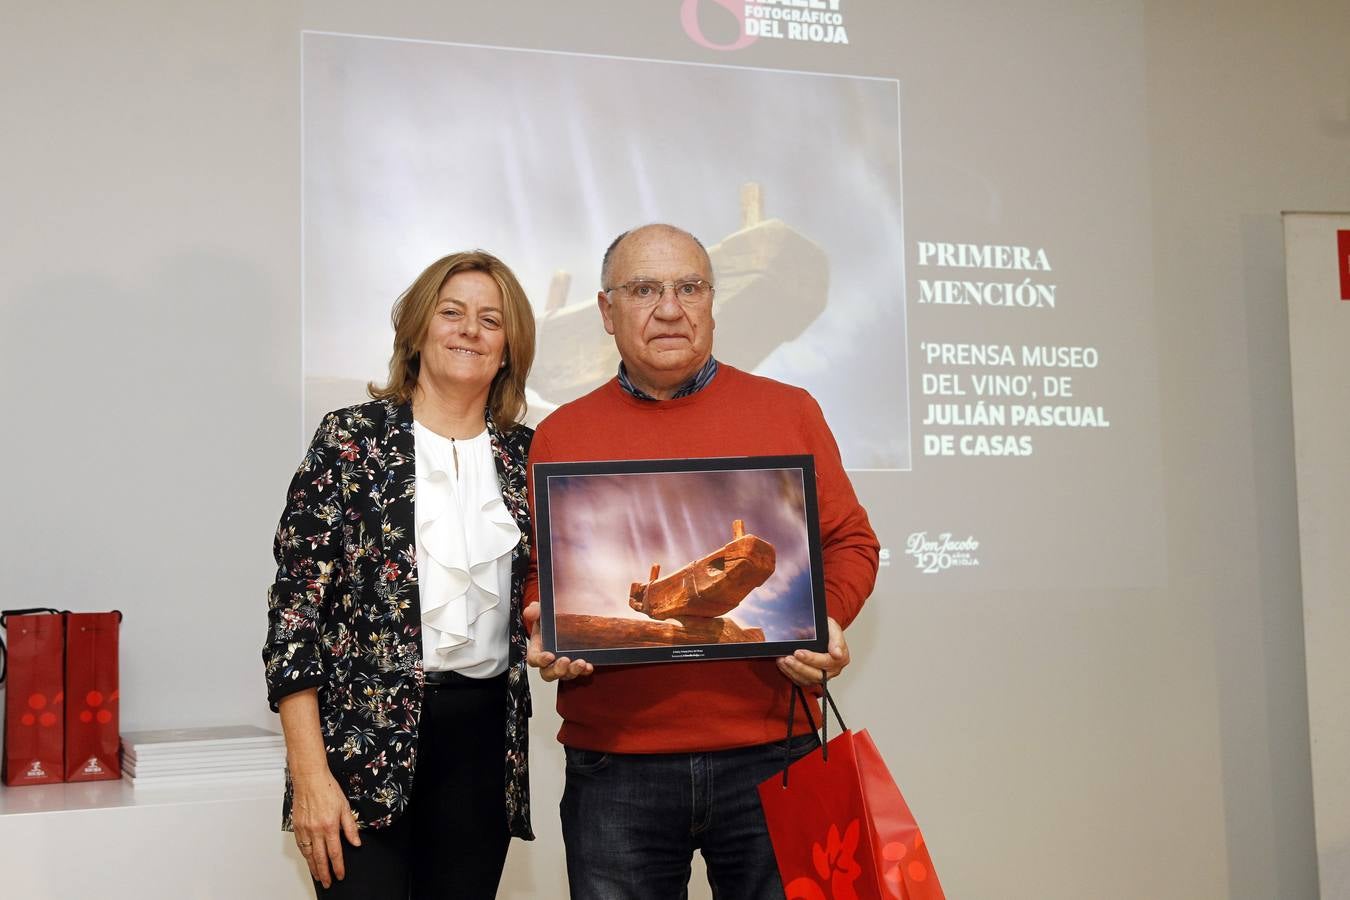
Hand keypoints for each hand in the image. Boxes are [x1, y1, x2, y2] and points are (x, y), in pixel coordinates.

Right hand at [291, 769, 360, 888]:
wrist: (310, 779)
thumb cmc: (327, 789)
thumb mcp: (345, 807)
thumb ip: (350, 827)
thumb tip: (356, 842)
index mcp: (330, 826)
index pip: (335, 853)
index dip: (338, 866)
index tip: (340, 875)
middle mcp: (316, 830)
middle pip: (320, 858)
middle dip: (324, 873)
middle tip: (328, 882)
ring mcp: (305, 829)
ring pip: (309, 854)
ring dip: (313, 867)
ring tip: (318, 876)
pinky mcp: (297, 826)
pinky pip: (301, 845)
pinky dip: (305, 855)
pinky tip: (308, 859)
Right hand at [524, 602, 593, 681]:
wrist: (563, 619)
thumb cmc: (549, 620)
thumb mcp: (541, 612)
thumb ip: (535, 611)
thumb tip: (529, 612)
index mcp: (537, 649)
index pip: (534, 659)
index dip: (540, 660)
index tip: (549, 656)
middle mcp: (548, 661)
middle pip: (548, 673)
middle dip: (557, 670)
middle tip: (565, 661)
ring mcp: (562, 665)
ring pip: (564, 675)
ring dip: (572, 671)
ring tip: (581, 663)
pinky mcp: (574, 665)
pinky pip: (579, 672)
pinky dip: (584, 671)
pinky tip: (589, 666)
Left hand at [777, 617, 848, 686]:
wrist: (820, 633)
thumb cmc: (827, 630)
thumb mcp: (833, 627)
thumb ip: (836, 638)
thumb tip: (837, 653)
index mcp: (841, 658)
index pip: (828, 662)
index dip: (813, 659)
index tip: (800, 653)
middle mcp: (832, 670)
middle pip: (817, 674)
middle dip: (801, 666)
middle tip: (789, 657)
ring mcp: (822, 676)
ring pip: (807, 679)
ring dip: (793, 670)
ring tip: (784, 659)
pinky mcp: (811, 679)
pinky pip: (799, 680)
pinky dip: (789, 672)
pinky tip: (783, 663)